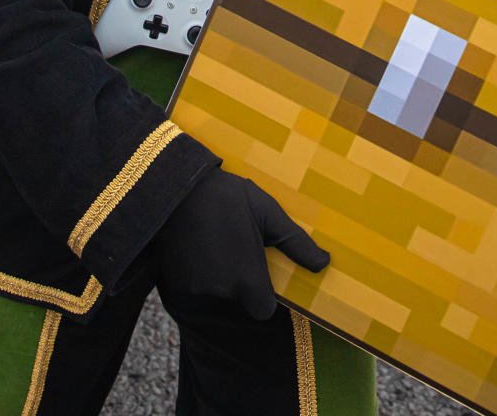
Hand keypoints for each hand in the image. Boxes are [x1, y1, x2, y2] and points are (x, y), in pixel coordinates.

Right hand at [153, 169, 327, 320]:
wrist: (176, 186)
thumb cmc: (228, 198)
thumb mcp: (268, 213)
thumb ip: (295, 243)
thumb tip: (324, 263)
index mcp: (247, 279)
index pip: (263, 309)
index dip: (264, 295)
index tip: (260, 272)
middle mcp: (221, 292)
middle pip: (239, 300)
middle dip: (239, 281)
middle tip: (236, 248)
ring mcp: (194, 289)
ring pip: (214, 295)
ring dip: (216, 278)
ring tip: (215, 244)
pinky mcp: (173, 284)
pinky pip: (191, 289)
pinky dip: (195, 275)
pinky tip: (197, 248)